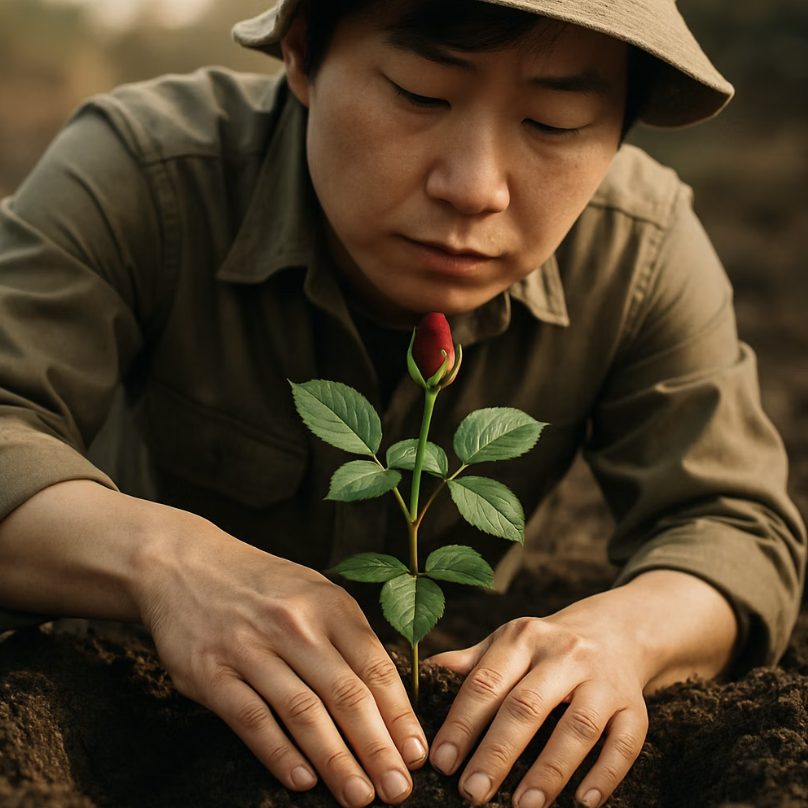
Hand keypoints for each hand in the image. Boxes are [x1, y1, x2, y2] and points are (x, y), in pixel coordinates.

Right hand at [133, 512, 427, 807]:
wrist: (185, 564)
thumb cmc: (262, 586)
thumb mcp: (313, 592)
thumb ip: (347, 636)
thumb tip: (389, 699)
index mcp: (328, 603)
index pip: (374, 666)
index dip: (399, 714)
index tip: (417, 753)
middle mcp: (293, 623)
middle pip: (345, 694)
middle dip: (377, 748)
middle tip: (398, 789)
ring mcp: (250, 647)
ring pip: (302, 712)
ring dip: (335, 760)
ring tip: (359, 796)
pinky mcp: (210, 672)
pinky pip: (251, 719)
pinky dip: (279, 753)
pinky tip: (302, 781)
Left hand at [426, 571, 736, 806]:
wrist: (616, 629)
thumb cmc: (546, 645)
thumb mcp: (508, 642)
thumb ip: (471, 661)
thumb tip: (425, 674)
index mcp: (523, 637)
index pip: (486, 681)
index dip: (462, 723)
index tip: (441, 761)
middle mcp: (564, 654)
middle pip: (527, 706)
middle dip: (496, 752)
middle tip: (471, 791)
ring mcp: (603, 680)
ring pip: (578, 727)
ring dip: (549, 770)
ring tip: (522, 805)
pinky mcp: (635, 706)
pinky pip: (624, 742)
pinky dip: (605, 773)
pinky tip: (584, 802)